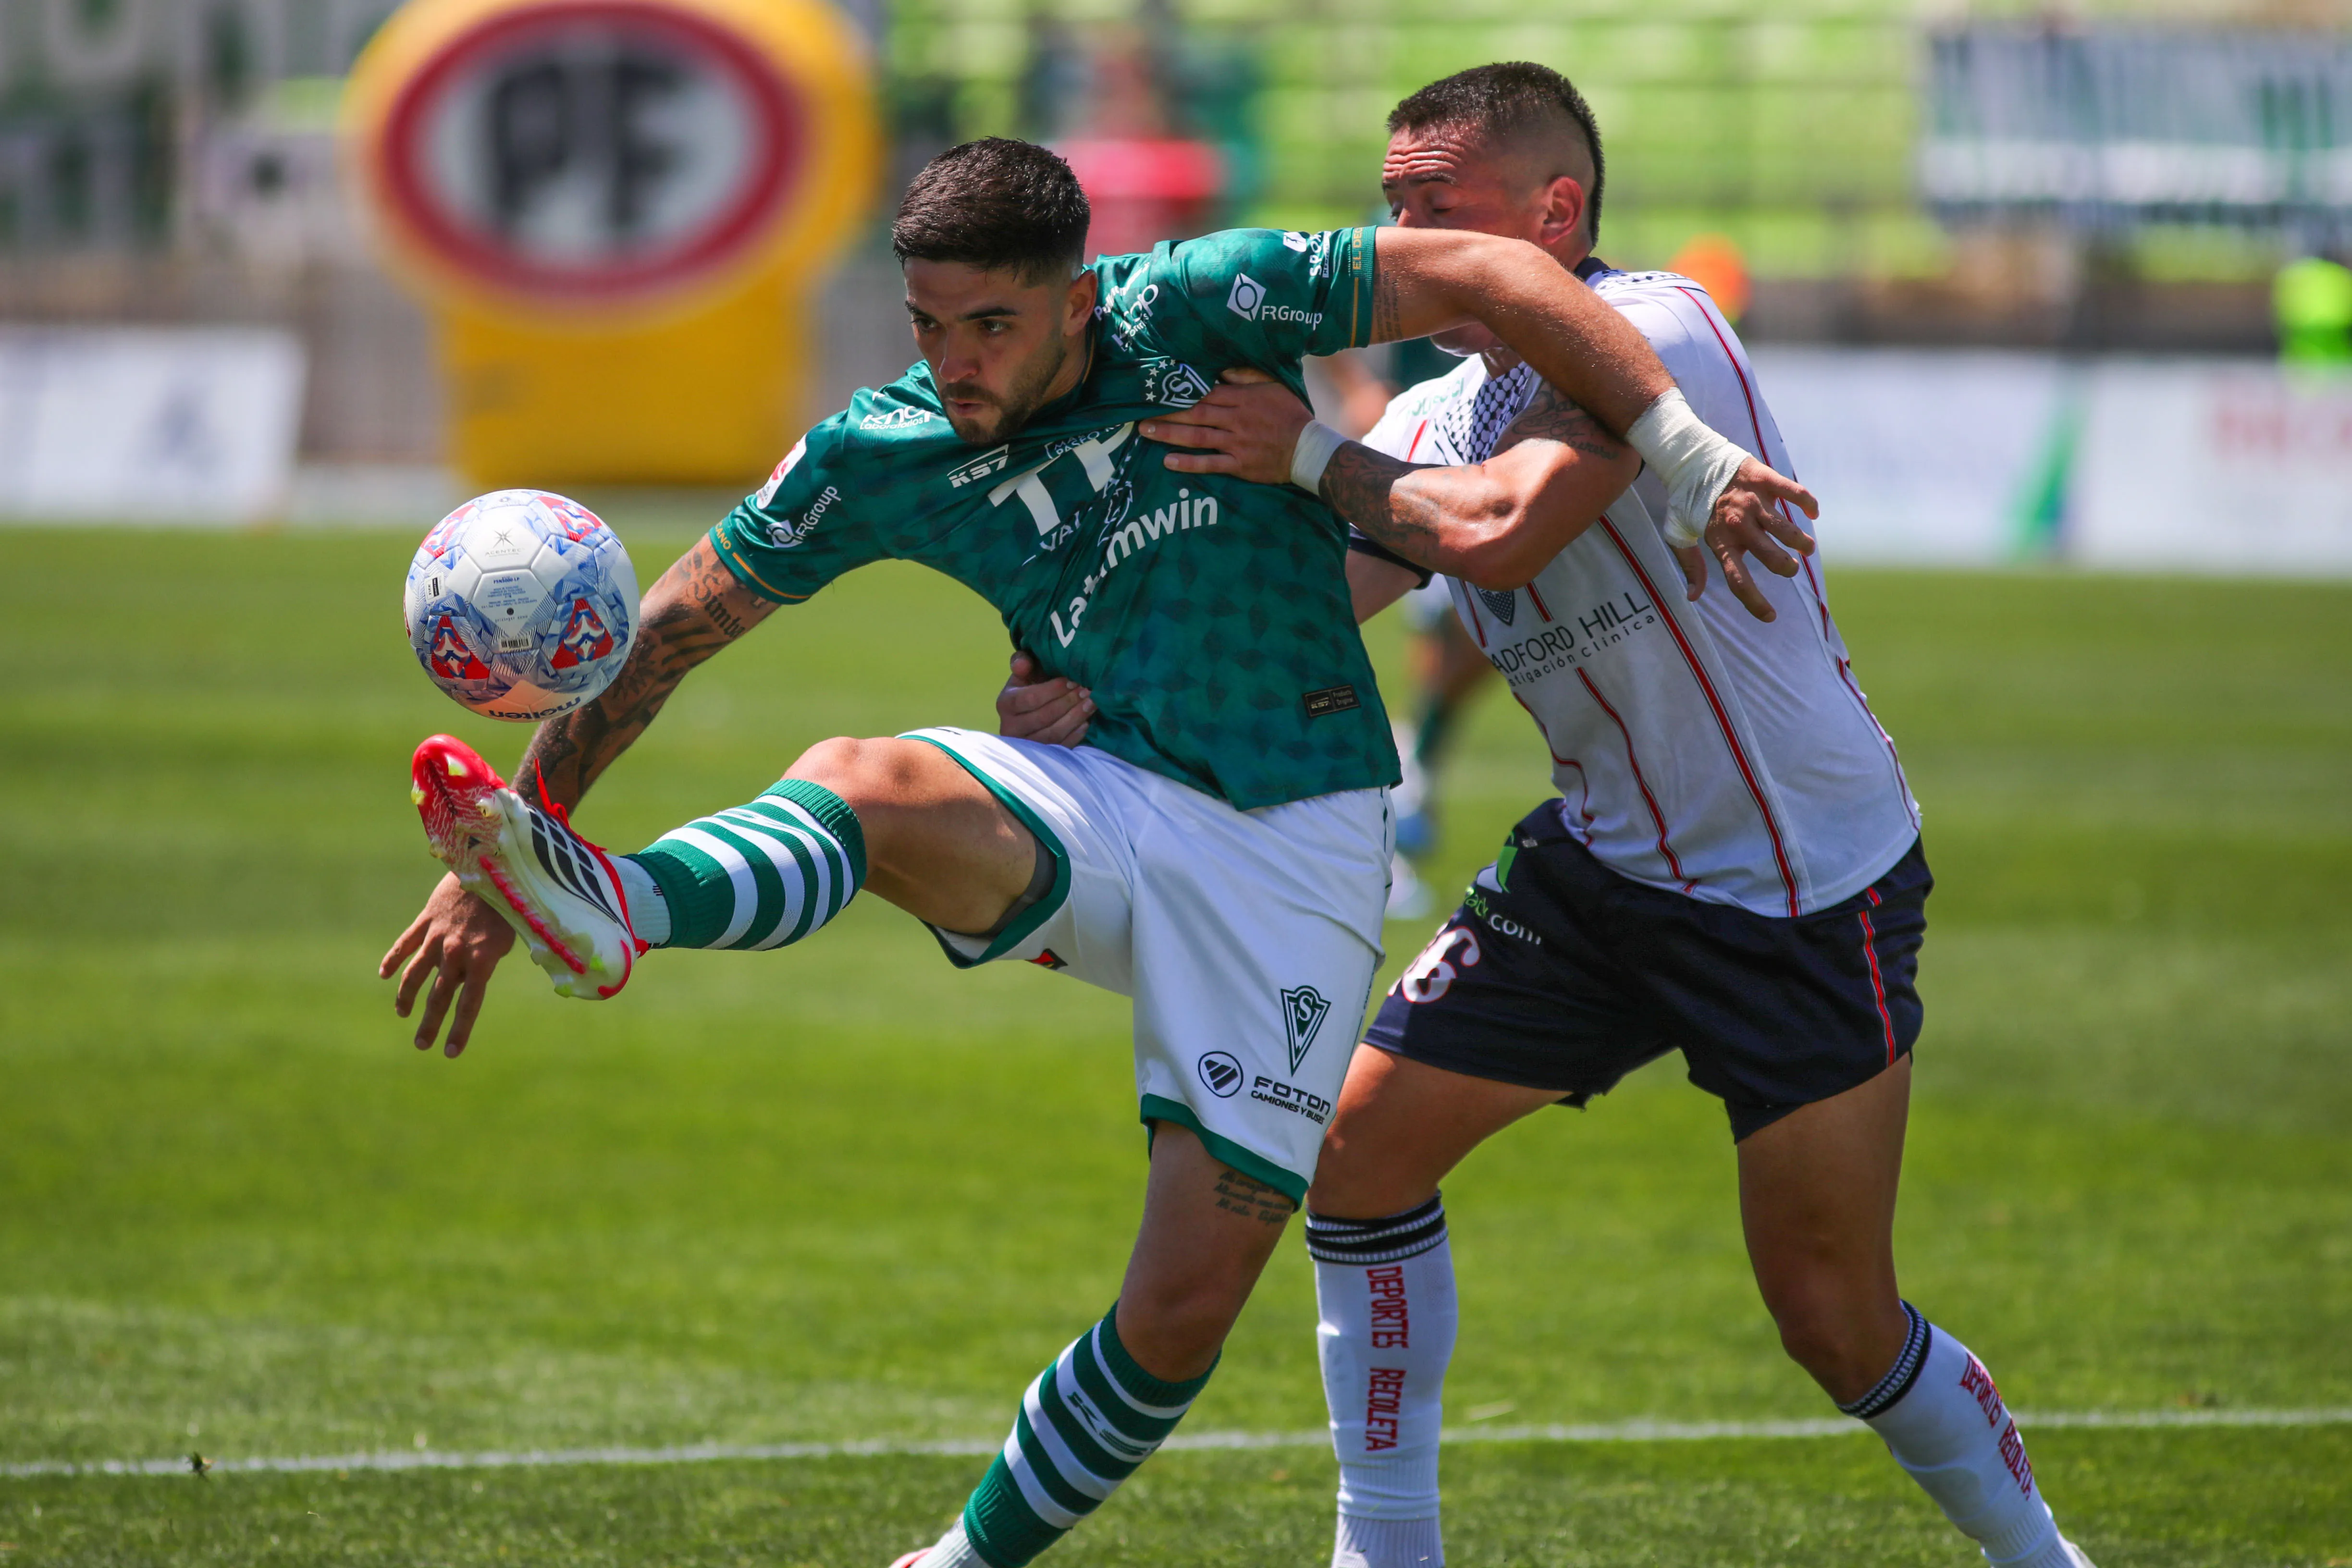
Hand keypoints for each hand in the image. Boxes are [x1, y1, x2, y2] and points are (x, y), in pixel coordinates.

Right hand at [379, 872, 514, 1056]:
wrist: (490, 859)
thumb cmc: (513, 897)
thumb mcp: (519, 931)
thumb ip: (500, 957)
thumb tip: (496, 976)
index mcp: (482, 959)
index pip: (470, 1003)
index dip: (460, 1029)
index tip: (451, 1053)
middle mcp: (456, 952)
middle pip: (439, 996)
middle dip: (431, 1023)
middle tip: (422, 1045)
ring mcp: (437, 936)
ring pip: (416, 974)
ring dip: (407, 997)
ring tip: (403, 1014)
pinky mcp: (427, 919)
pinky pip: (405, 943)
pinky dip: (394, 959)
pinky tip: (384, 975)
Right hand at [998, 650, 1092, 746]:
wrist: (1030, 711)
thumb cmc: (1030, 686)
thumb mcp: (1025, 672)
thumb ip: (1022, 662)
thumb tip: (1022, 664)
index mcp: (1006, 704)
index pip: (1030, 698)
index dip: (1053, 690)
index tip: (1072, 681)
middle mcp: (1011, 727)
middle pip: (1043, 717)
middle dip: (1068, 702)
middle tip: (1087, 690)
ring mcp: (1025, 745)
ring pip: (1053, 734)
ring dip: (1075, 718)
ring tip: (1091, 704)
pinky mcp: (1040, 756)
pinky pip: (1060, 748)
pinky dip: (1075, 735)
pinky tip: (1087, 722)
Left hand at [1139, 368, 1312, 484]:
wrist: (1310, 450)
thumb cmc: (1292, 415)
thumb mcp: (1274, 386)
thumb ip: (1247, 375)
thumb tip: (1221, 370)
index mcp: (1242, 399)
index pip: (1206, 392)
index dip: (1181, 391)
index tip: (1159, 389)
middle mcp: (1235, 420)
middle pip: (1195, 413)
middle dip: (1167, 412)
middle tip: (1140, 411)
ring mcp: (1236, 444)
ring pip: (1198, 437)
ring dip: (1170, 434)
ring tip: (1145, 431)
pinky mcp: (1239, 465)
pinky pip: (1210, 464)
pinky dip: (1189, 464)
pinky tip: (1168, 461)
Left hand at [1672, 457, 1819, 621]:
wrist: (1692, 458)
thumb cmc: (1687, 499)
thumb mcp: (1678, 533)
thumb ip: (1689, 564)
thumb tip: (1692, 596)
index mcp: (1719, 540)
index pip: (1738, 580)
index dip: (1755, 602)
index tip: (1770, 616)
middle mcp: (1738, 524)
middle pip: (1772, 557)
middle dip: (1786, 567)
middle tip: (1790, 567)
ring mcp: (1754, 501)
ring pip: (1787, 530)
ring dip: (1801, 542)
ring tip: (1806, 547)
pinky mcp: (1765, 479)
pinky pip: (1794, 493)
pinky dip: (1808, 504)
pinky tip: (1813, 512)